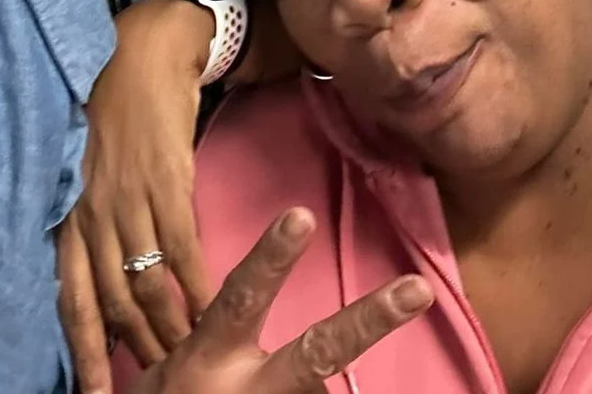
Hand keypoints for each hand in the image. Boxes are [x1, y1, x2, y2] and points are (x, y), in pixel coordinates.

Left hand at [59, 0, 213, 393]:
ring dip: (171, 329)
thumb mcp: (87, 167)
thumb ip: (90, 219)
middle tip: (159, 382)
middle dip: (136, 351)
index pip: (72, 300)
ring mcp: (128, 199)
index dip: (82, 353)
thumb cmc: (114, 107)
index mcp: (69, 212)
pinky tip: (213, 311)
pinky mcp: (166, 181)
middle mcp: (91, 213)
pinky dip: (199, 287)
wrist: (144, 50)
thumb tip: (112, 275)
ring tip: (191, 359)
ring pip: (147, 286)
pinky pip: (183, 250)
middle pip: (113, 304)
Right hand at [128, 208, 431, 393]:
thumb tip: (255, 297)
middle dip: (369, 320)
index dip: (271, 259)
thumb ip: (215, 335)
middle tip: (418, 290)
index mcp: (208, 358)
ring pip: (320, 393)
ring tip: (302, 364)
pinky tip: (314, 393)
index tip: (302, 215)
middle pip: (315, 353)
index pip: (241, 298)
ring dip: (314, 392)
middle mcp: (245, 390)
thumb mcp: (173, 368)